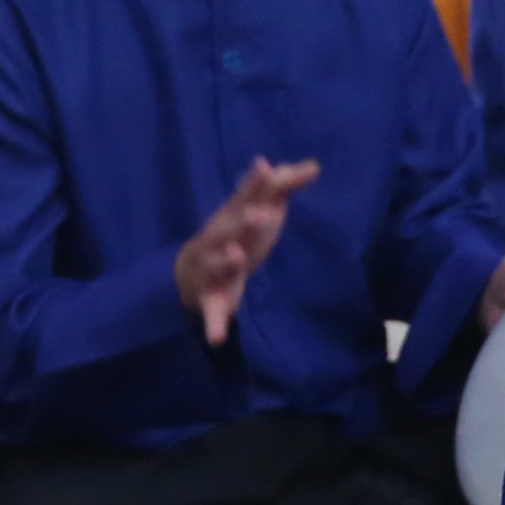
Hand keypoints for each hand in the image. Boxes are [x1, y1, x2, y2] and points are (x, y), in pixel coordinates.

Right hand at [174, 156, 320, 344]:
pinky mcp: (210, 299)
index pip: (243, 197)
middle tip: (260, 216)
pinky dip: (214, 325)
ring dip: (226, 262)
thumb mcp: (256, 212)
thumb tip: (313, 165)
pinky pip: (211, 313)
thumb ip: (281, 189)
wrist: (191, 272)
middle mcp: (217, 240)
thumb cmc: (233, 236)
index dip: (254, 183)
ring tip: (238, 257)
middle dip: (243, 223)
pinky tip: (218, 339)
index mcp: (230, 219)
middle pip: (229, 229)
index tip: (265, 166)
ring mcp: (211, 269)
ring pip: (217, 265)